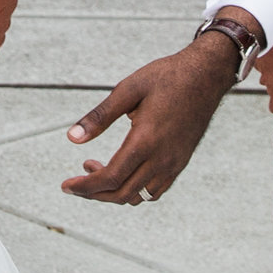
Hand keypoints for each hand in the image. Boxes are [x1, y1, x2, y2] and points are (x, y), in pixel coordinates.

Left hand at [59, 16, 252, 204]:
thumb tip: (72, 138)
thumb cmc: (166, 77)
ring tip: (96, 168)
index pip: (111, 178)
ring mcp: (174, 163)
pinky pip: (155, 190)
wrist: (206, 76)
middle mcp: (162, 158)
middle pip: (123, 194)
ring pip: (140, 196)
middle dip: (95, 194)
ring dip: (114, 192)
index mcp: (146, 140)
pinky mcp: (181, 162)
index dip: (85, 187)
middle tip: (75, 183)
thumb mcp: (128, 89)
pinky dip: (135, 190)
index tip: (66, 186)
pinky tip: (123, 170)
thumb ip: (100, 116)